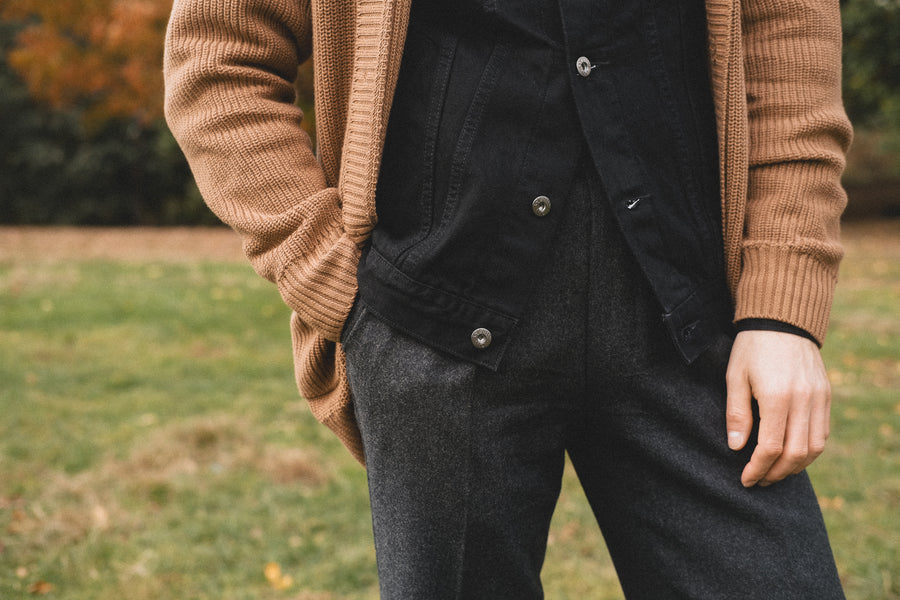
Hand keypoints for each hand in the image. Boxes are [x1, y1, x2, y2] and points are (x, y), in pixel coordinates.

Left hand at [725, 330, 831, 487]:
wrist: (783, 320)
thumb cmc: (752, 348)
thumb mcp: (735, 377)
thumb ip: (737, 413)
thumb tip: (737, 448)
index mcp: (778, 397)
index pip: (771, 447)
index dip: (757, 468)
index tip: (745, 479)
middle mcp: (804, 400)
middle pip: (795, 454)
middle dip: (775, 473)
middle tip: (758, 481)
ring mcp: (819, 399)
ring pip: (814, 448)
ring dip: (795, 467)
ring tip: (774, 472)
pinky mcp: (827, 395)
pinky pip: (823, 433)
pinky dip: (810, 450)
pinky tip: (792, 454)